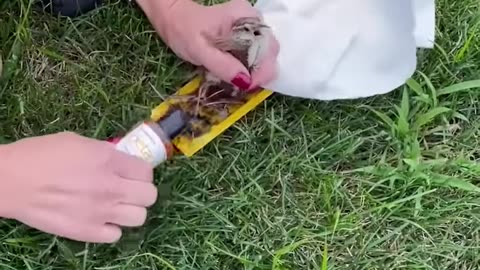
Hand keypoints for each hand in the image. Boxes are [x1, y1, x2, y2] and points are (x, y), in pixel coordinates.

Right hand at [0, 132, 156, 242]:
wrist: (11, 181)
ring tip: (116, 206)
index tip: (131, 173)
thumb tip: (119, 160)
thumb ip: (104, 152)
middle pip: (150, 195)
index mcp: (109, 160)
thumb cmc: (40, 155)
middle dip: (142, 191)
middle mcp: (111, 186)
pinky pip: (116, 235)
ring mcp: (101, 211)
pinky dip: (111, 228)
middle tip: (128, 190)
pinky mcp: (87, 231)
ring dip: (131, 211)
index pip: (147, 171)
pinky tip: (100, 220)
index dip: (141, 172)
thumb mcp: (78, 141)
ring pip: (140, 217)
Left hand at [137, 0, 279, 89]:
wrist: (174, 20)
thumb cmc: (184, 30)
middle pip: (270, 52)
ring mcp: (252, 29)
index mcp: (246, 17)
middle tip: (242, 86)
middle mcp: (254, 21)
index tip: (249, 86)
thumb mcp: (200, 50)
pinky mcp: (247, 37)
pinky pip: (256, 56)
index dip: (263, 70)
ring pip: (265, 56)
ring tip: (237, 81)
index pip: (269, 47)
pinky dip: (249, 69)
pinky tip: (236, 73)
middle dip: (260, 73)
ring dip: (255, 73)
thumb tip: (245, 81)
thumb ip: (223, 65)